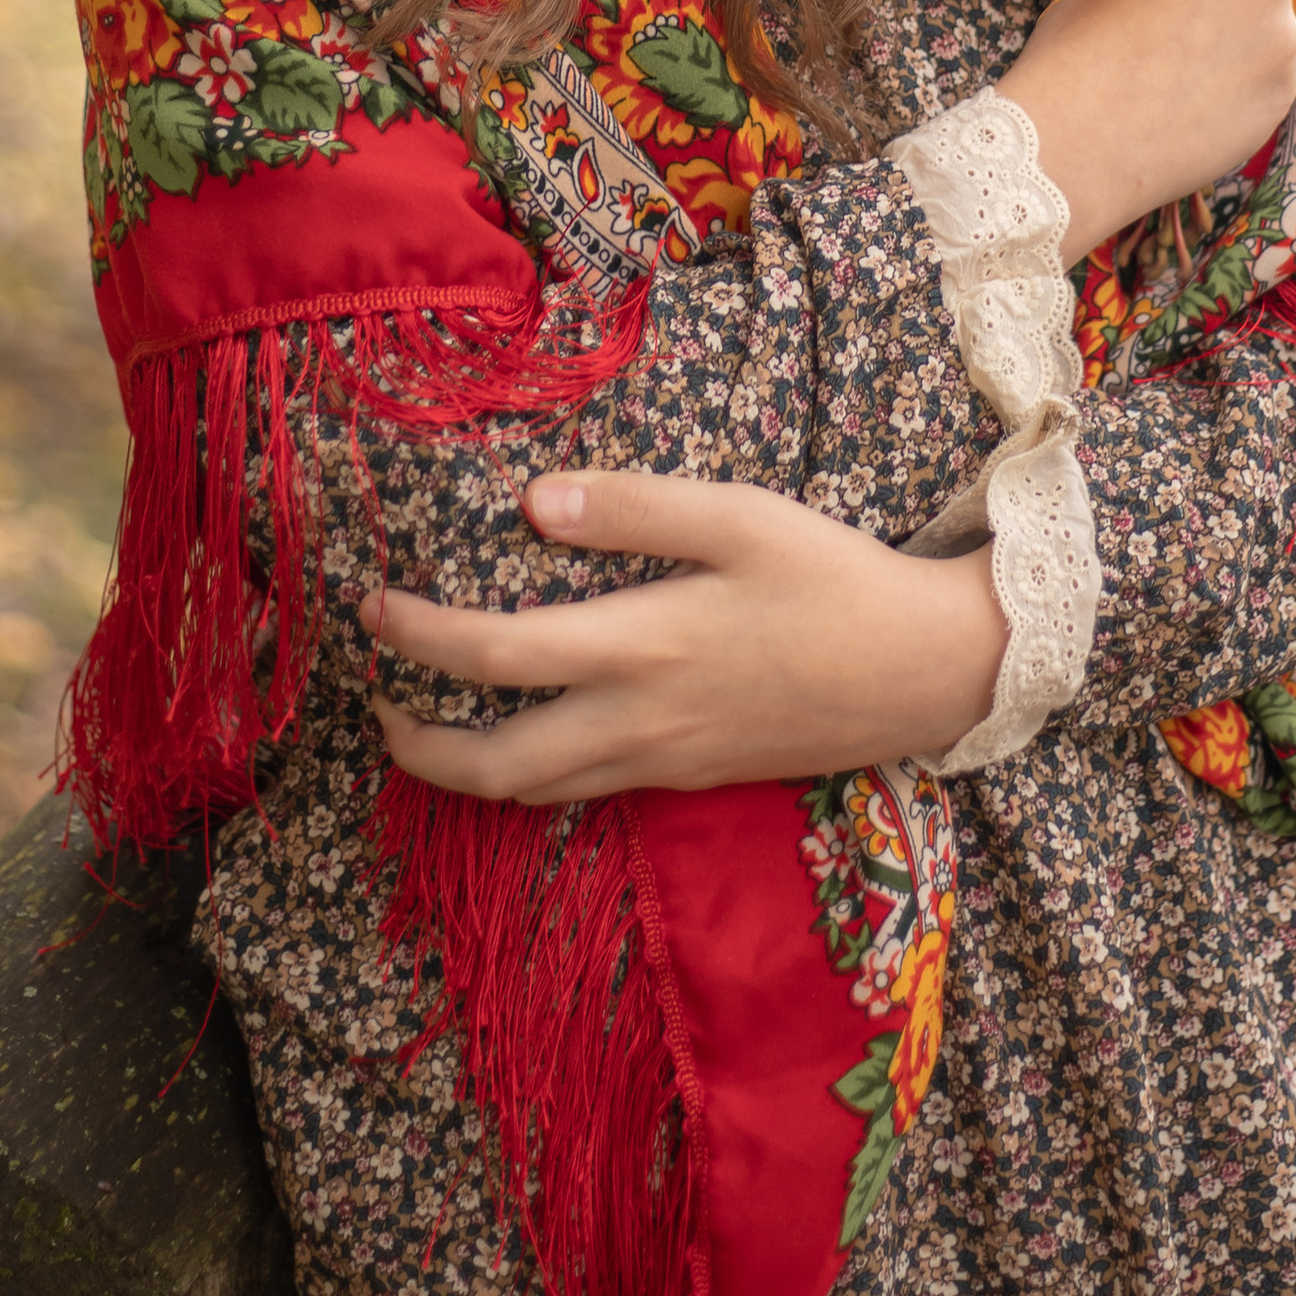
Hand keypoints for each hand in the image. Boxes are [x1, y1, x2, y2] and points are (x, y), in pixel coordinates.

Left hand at [361, 466, 1006, 804]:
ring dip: (467, 768)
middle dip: (418, 744)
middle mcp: (638, 721)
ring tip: (430, 723)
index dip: (415, 637)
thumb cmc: (833, 581)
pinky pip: (585, 791)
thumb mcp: (739, 517)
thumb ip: (634, 509)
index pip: (492, 655)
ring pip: (537, 792)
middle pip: (495, 766)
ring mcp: (665, 762)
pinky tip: (530, 731)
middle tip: (378, 699)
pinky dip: (531, 773)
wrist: (925, 673)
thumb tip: (533, 502)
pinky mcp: (691, 777)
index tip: (371, 607)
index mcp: (640, 647)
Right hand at [998, 0, 1295, 265]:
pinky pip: (1267, 68)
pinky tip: (1187, 98)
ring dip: (1236, 24)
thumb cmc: (1077, 37)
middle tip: (1180, 0)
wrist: (1078, 141)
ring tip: (1174, 62)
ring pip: (1269, 14)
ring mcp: (1282, 40)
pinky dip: (1238, 75)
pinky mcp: (1282, 96)